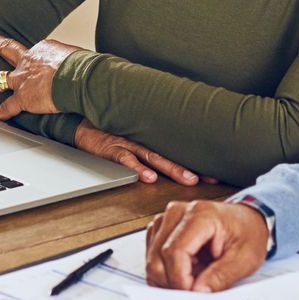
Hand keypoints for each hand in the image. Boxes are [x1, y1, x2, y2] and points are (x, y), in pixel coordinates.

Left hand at [0, 30, 78, 118]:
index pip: (36, 52)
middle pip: (7, 49)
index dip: (38, 58)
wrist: (80, 77)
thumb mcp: (80, 58)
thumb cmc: (85, 67)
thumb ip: (76, 63)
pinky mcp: (23, 97)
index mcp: (45, 49)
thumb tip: (87, 70)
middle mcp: (29, 60)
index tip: (43, 62)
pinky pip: (7, 107)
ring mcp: (22, 78)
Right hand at [72, 120, 212, 185]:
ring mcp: (128, 143)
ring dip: (172, 168)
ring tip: (188, 179)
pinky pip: (126, 159)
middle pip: (172, 153)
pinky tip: (148, 178)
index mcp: (150, 138)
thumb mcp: (133, 132)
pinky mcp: (112, 148)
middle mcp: (143, 139)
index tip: (217, 171)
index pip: (178, 149)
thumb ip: (151, 141)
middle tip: (210, 178)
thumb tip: (173, 152)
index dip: (197, 160)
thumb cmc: (110, 129)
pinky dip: (137, 168)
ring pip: (154, 157)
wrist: (81, 121)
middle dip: (192, 166)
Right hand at [143, 200, 268, 291]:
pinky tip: (185, 271)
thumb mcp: (245, 259)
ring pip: (152, 259)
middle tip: (193, 292)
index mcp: (201, 214)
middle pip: (157, 256)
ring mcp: (167, 219)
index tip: (192, 294)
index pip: (174, 251)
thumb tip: (198, 292)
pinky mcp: (162, 228)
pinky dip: (165, 271)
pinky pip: (152, 256)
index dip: (179, 279)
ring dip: (168, 277)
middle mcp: (178, 212)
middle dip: (172, 282)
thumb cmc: (247, 233)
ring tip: (193, 278)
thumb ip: (221, 276)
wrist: (247, 220)